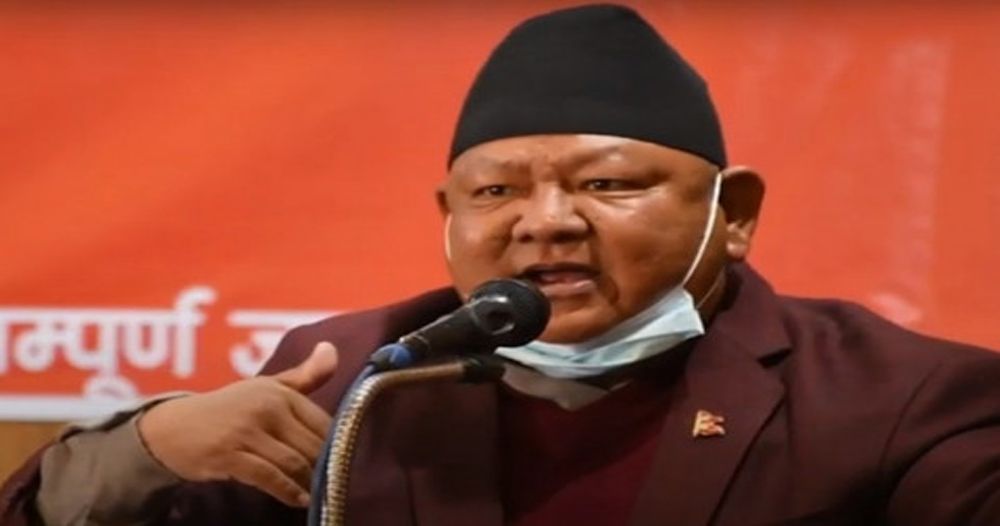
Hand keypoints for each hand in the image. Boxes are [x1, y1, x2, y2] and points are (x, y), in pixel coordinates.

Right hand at [137, 341, 338, 506]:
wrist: (172, 428)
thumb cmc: (228, 408)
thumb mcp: (267, 387)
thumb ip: (304, 375)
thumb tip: (332, 349)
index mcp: (280, 391)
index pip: (323, 422)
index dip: (338, 445)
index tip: (345, 461)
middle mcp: (266, 407)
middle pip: (312, 445)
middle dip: (326, 467)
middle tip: (336, 482)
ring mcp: (246, 431)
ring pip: (294, 462)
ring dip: (310, 482)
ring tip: (319, 493)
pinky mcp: (229, 455)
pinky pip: (269, 477)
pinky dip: (288, 492)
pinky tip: (298, 500)